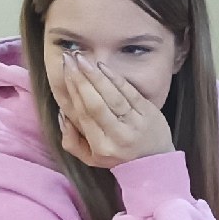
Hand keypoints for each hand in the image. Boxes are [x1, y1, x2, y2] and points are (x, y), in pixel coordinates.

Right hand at [47, 47, 174, 167]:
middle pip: (96, 105)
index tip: (64, 72)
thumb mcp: (91, 158)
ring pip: (113, 97)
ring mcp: (136, 124)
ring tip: (82, 58)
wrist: (156, 161)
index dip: (72, 92)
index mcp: (102, 147)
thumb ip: (71, 142)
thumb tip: (62, 115)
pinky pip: (130, 93)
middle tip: (68, 59)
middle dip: (80, 80)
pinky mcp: (149, 113)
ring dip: (95, 76)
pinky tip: (102, 67)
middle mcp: (118, 136)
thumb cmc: (119, 156)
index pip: (83, 115)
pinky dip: (115, 79)